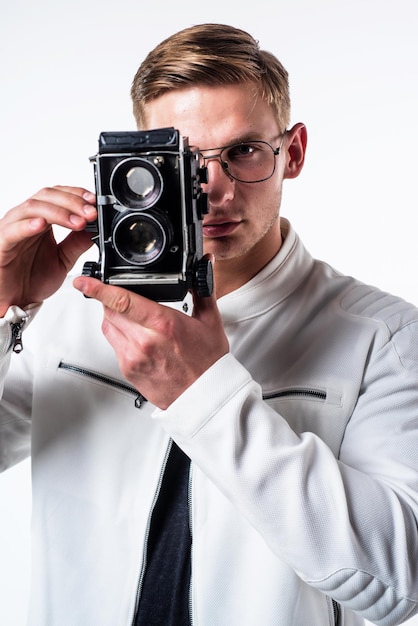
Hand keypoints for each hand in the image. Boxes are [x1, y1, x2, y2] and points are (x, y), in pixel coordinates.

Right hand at [0, 186, 96, 313]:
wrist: (16, 301)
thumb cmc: (32, 279)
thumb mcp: (64, 260)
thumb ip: (77, 243)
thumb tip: (95, 228)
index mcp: (42, 220)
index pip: (58, 195)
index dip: (77, 195)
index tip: (94, 202)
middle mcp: (26, 220)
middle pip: (47, 196)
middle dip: (72, 202)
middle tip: (90, 213)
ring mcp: (12, 229)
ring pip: (32, 208)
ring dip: (58, 212)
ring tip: (77, 222)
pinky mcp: (1, 244)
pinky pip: (12, 230)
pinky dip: (27, 225)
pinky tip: (41, 224)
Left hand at [73, 273, 228, 408]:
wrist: (205, 397)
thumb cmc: (208, 364)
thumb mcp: (210, 322)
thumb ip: (203, 290)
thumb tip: (204, 266)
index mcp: (163, 324)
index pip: (122, 300)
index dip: (98, 288)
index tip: (84, 280)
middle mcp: (144, 341)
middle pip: (110, 310)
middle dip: (112, 299)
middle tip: (125, 296)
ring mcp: (133, 357)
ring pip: (108, 326)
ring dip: (114, 316)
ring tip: (134, 317)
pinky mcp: (128, 370)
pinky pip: (114, 345)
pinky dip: (120, 335)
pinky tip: (138, 337)